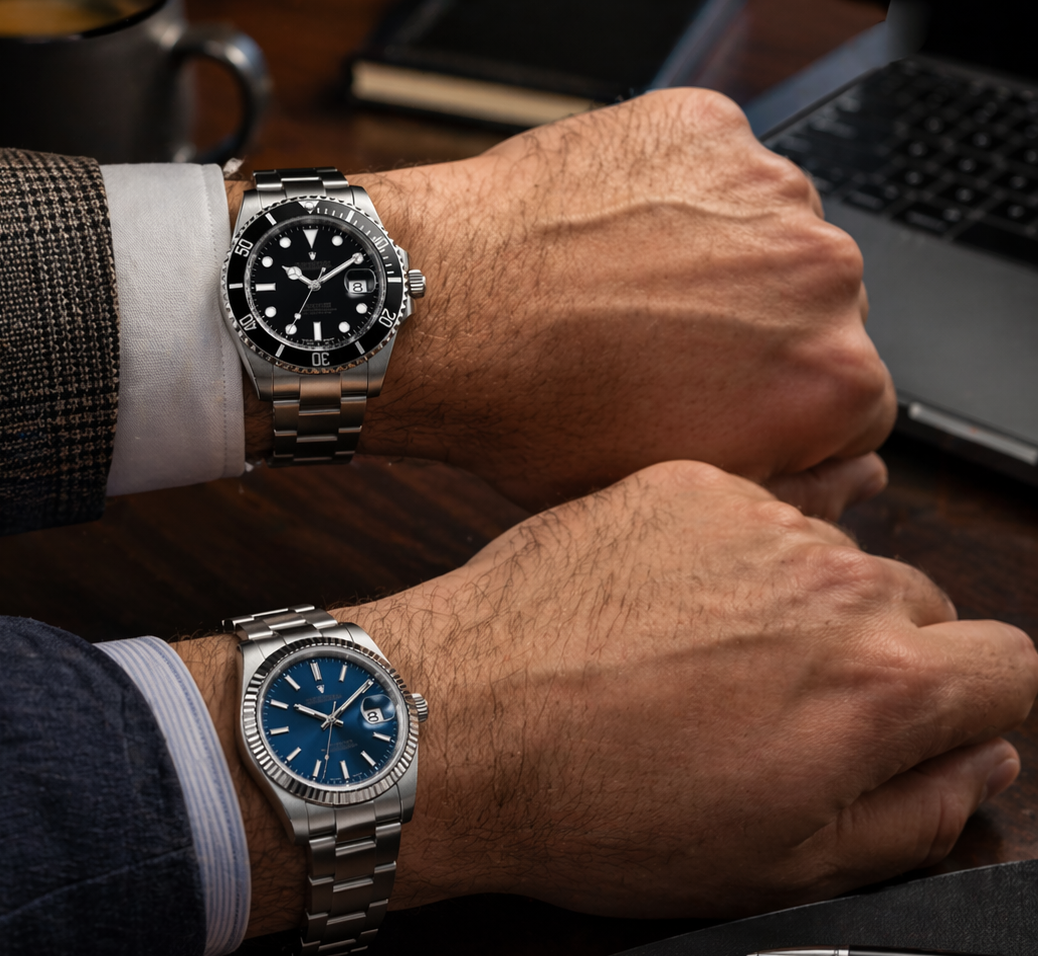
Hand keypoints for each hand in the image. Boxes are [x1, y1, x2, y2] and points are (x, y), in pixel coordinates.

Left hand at [177, 462, 1036, 933]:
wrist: (458, 724)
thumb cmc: (595, 803)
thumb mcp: (776, 862)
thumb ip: (912, 813)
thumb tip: (977, 768)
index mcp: (879, 683)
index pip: (1007, 666)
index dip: (969, 705)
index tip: (920, 722)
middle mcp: (832, 582)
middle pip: (915, 605)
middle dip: (873, 654)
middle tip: (776, 703)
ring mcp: (753, 520)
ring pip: (826, 554)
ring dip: (791, 598)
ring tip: (697, 654)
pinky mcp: (677, 482)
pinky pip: (744, 511)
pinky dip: (721, 551)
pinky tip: (653, 605)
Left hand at [235, 89, 894, 510]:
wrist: (437, 309)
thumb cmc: (529, 413)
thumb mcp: (659, 491)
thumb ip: (777, 485)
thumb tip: (847, 474)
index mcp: (829, 381)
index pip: (855, 402)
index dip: (780, 410)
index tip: (722, 403)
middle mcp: (823, 274)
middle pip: (816, 310)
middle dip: (754, 333)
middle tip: (658, 348)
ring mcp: (765, 188)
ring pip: (767, 234)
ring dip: (716, 259)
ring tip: (622, 291)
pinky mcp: (705, 128)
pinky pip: (712, 171)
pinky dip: (673, 197)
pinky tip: (608, 238)